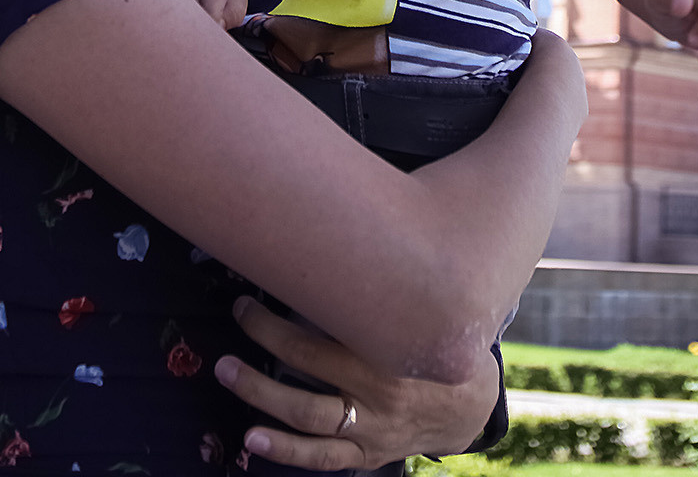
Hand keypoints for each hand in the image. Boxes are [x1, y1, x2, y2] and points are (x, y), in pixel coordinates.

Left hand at [216, 296, 501, 468]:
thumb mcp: (414, 311)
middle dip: (266, 344)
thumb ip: (375, 289)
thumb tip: (325, 242)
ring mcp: (372, 429)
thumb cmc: (433, 343)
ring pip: (309, 418)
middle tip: (235, 322)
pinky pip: (323, 458)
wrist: (469, 403)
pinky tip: (253, 438)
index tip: (249, 300)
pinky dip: (286, 451)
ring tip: (227, 374)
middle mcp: (379, 394)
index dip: (277, 322)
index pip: (320, 336)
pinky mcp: (368, 455)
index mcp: (389, 352)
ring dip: (262, 396)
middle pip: (308, 372)